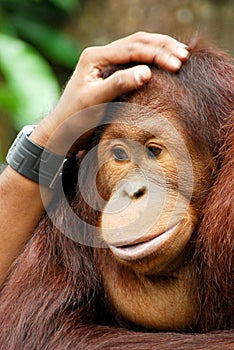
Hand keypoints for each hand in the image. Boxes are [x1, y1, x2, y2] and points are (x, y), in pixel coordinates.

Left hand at [31, 32, 188, 150]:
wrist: (63, 129)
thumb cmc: (76, 118)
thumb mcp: (96, 101)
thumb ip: (119, 84)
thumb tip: (147, 72)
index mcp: (95, 56)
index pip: (132, 49)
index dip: (157, 54)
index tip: (177, 64)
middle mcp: (100, 54)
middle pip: (137, 41)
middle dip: (162, 46)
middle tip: (184, 56)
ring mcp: (105, 62)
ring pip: (137, 47)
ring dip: (159, 49)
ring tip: (180, 55)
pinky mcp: (110, 72)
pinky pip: (134, 59)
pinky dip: (151, 59)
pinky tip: (164, 63)